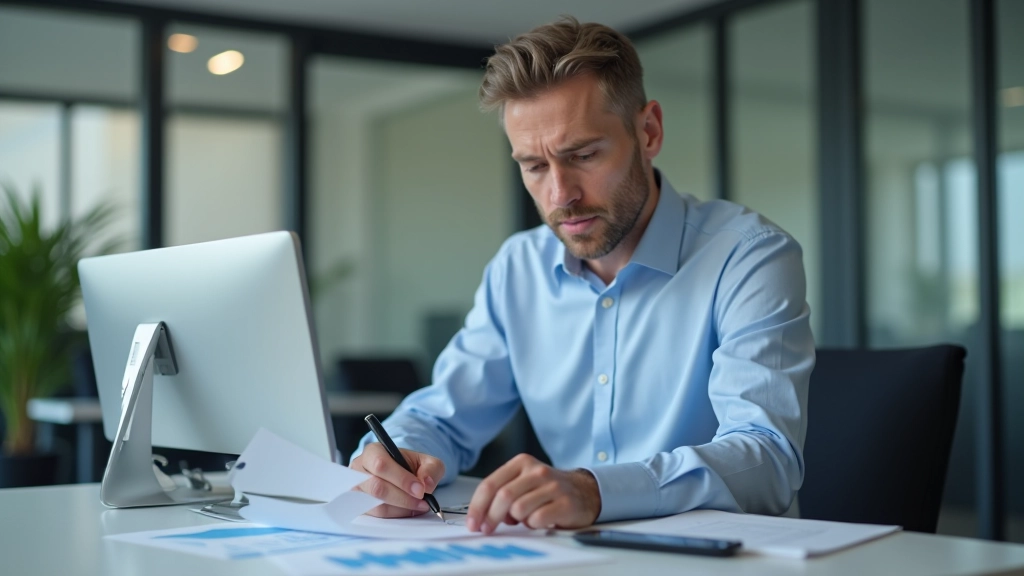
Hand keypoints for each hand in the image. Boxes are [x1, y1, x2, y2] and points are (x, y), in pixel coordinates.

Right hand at [349, 443, 445, 517]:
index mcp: (373, 452)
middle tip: (422, 502)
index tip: (420, 490)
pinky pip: (377, 516)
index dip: (401, 479)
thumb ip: (431, 469)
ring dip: (401, 509)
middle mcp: (359, 471)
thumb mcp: (426, 461)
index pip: (381, 465)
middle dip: (403, 498)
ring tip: (419, 506)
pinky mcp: (359, 507)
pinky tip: (408, 510)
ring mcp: (356, 490)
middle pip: (376, 487)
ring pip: (376, 505)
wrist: (401, 474)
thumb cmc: (409, 466)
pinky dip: (396, 515)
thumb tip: (426, 484)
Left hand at [466, 453, 600, 533]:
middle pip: (503, 497)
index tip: (472, 523)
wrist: (584, 491)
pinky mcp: (565, 502)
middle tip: (488, 529)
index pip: (490, 484)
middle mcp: (537, 471)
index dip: (477, 506)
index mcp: (521, 463)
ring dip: (517, 520)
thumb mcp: (523, 483)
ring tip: (526, 518)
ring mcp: (552, 485)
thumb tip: (480, 516)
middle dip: (491, 517)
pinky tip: (540, 520)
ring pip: (519, 509)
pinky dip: (534, 525)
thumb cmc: (547, 490)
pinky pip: (537, 519)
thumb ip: (502, 493)